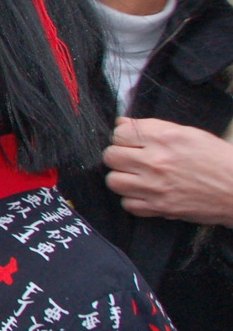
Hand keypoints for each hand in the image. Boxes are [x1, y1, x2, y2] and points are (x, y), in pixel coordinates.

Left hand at [104, 118, 232, 226]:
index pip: (119, 133)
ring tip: (136, 177)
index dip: (122, 137)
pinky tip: (145, 194)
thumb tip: (122, 123)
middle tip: (131, 159)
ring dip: (122, 178)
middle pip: (111, 156)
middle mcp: (157, 161)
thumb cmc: (218, 160)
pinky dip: (133, 200)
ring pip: (113, 181)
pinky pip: (127, 204)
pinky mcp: (160, 207)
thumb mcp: (190, 134)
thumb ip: (154, 127)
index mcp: (165, 138)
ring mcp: (156, 186)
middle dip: (119, 156)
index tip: (129, 141)